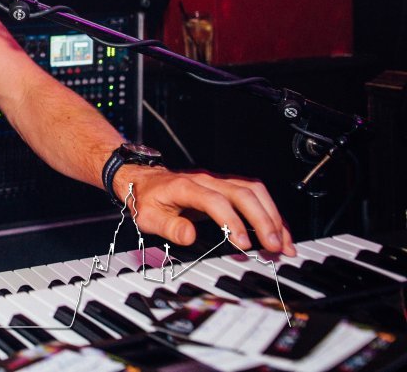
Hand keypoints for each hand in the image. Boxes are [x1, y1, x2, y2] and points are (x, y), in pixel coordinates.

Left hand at [115, 166, 295, 255]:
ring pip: (254, 191)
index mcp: (186, 186)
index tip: (243, 244)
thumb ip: (169, 227)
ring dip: (272, 216)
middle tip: (274, 246)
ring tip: (283, 243)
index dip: (232, 222)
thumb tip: (190, 236)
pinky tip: (279, 232)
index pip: (216, 201)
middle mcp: (207, 180)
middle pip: (243, 193)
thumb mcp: (149, 216)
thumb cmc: (147, 199)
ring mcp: (219, 181)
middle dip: (263, 220)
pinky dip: (270, 213)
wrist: (143, 180)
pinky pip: (254, 195)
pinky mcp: (227, 187)